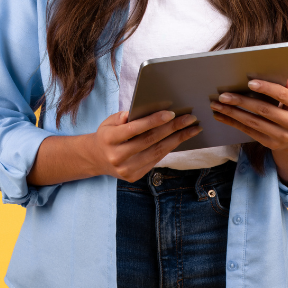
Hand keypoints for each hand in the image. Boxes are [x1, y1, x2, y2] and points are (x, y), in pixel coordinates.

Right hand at [84, 109, 200, 181]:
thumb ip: (123, 117)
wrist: (96, 159)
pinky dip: (169, 148)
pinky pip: (156, 160)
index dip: (153, 121)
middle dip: (172, 128)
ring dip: (177, 139)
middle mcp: (117, 156)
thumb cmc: (107, 135)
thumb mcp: (109, 122)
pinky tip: (180, 139)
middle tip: (190, 119)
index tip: (171, 113)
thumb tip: (142, 111)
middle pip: (149, 141)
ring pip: (156, 152)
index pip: (134, 129)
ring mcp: (126, 169)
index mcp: (109, 139)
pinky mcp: (134, 176)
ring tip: (192, 129)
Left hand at [208, 77, 287, 152]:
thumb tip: (283, 75)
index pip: (282, 95)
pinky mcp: (270, 144)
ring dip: (232, 112)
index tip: (249, 83)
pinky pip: (248, 131)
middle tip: (223, 95)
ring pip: (253, 122)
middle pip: (264, 110)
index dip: (266, 88)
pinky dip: (232, 123)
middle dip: (241, 101)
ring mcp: (282, 136)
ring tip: (216, 105)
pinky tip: (221, 116)